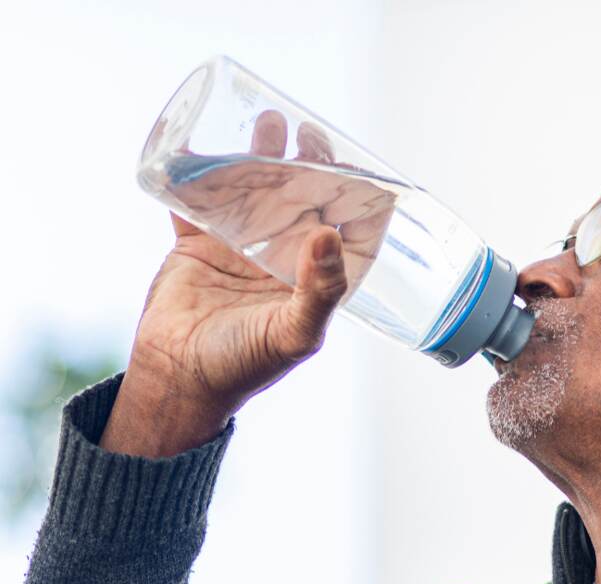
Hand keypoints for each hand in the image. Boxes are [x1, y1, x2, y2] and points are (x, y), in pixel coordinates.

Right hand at [129, 110, 388, 419]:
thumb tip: (329, 234)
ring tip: (270, 123)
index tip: (358, 168)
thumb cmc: (245, 366)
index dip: (354, 201)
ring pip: (255, 193)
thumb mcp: (293, 334)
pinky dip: (197, 172)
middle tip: (308, 133)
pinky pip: (198, 200)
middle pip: (301, 202)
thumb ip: (320, 291)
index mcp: (312, 283)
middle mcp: (280, 262)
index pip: (343, 234)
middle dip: (308, 166)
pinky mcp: (196, 245)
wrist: (179, 380)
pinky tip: (201, 140)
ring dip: (261, 157)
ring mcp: (238, 250)